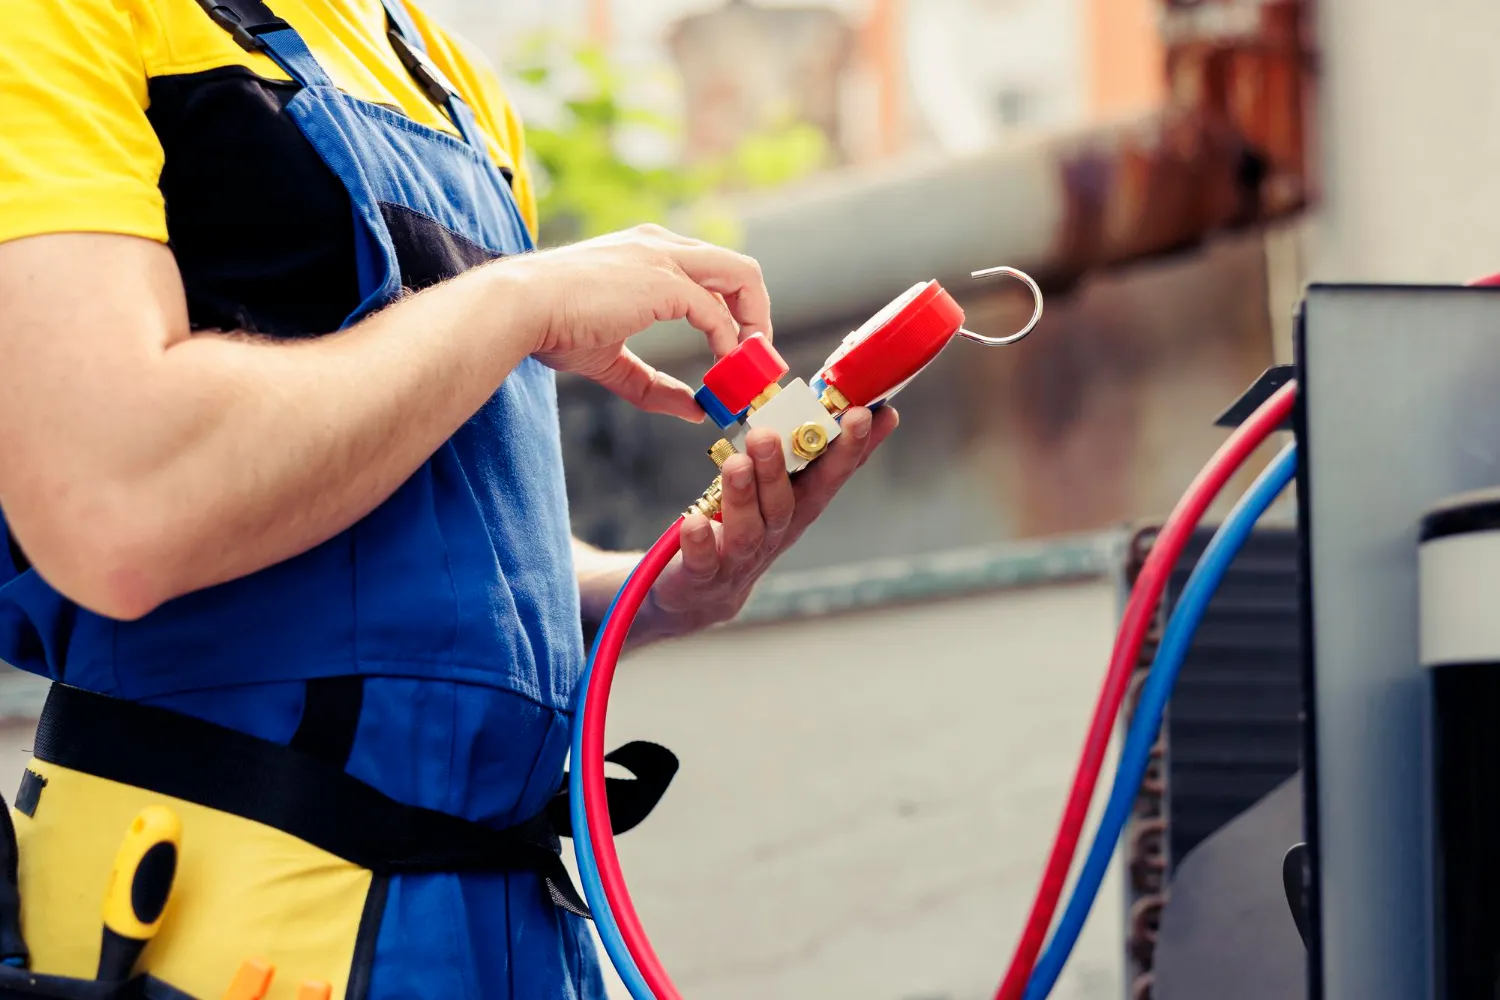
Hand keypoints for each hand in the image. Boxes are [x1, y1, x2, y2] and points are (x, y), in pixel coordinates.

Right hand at [508, 224, 770, 421]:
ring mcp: (665, 258)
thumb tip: (696, 411)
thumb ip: (654, 385)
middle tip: (756, 361)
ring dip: (754, 325)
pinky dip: (726, 342)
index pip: (712, 274)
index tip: (737, 355)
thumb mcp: (612, 361)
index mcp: (648, 253)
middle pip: (739, 270)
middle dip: (757, 317)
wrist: (519, 307)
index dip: (733, 315)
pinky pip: (715, 311)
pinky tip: (720, 368)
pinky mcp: (663, 282)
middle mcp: (662, 246)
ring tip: (749, 367)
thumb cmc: (551, 328)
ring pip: (743, 277)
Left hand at [640, 405, 899, 637]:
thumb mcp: (779, 492)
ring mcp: (738, 559)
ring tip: (735, 463)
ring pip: (747, 530)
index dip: (850, 449)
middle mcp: (773, 535)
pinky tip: (695, 522)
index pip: (829, 478)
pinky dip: (700, 542)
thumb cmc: (744, 528)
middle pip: (784, 505)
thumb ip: (806, 455)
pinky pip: (702, 561)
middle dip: (779, 470)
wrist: (704, 594)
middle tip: (767, 434)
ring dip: (743, 496)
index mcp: (795, 509)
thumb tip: (855, 405)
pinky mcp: (702, 576)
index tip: (865, 414)